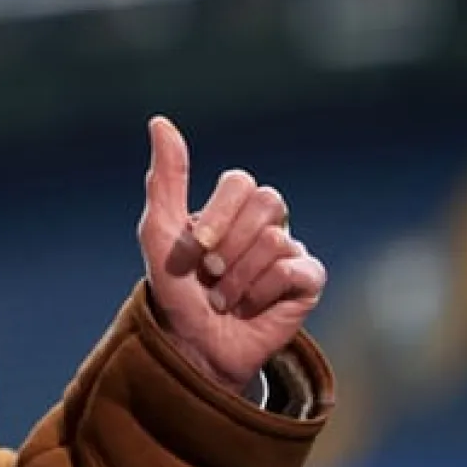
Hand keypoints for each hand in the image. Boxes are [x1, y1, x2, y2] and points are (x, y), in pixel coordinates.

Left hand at [139, 115, 326, 394]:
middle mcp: (266, 222)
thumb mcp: (159, 231)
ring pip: (276, 240)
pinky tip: (251, 306)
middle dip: (228, 245)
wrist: (192, 345)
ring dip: (238, 277)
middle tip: (210, 274)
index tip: (196, 248)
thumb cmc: (174, 288)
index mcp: (233, 206)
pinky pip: (294, 270)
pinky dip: (261, 292)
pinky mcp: (308, 281)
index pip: (241, 183)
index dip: (219, 215)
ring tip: (224, 298)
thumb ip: (166, 178)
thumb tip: (159, 121)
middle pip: (268, 202)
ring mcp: (290, 249)